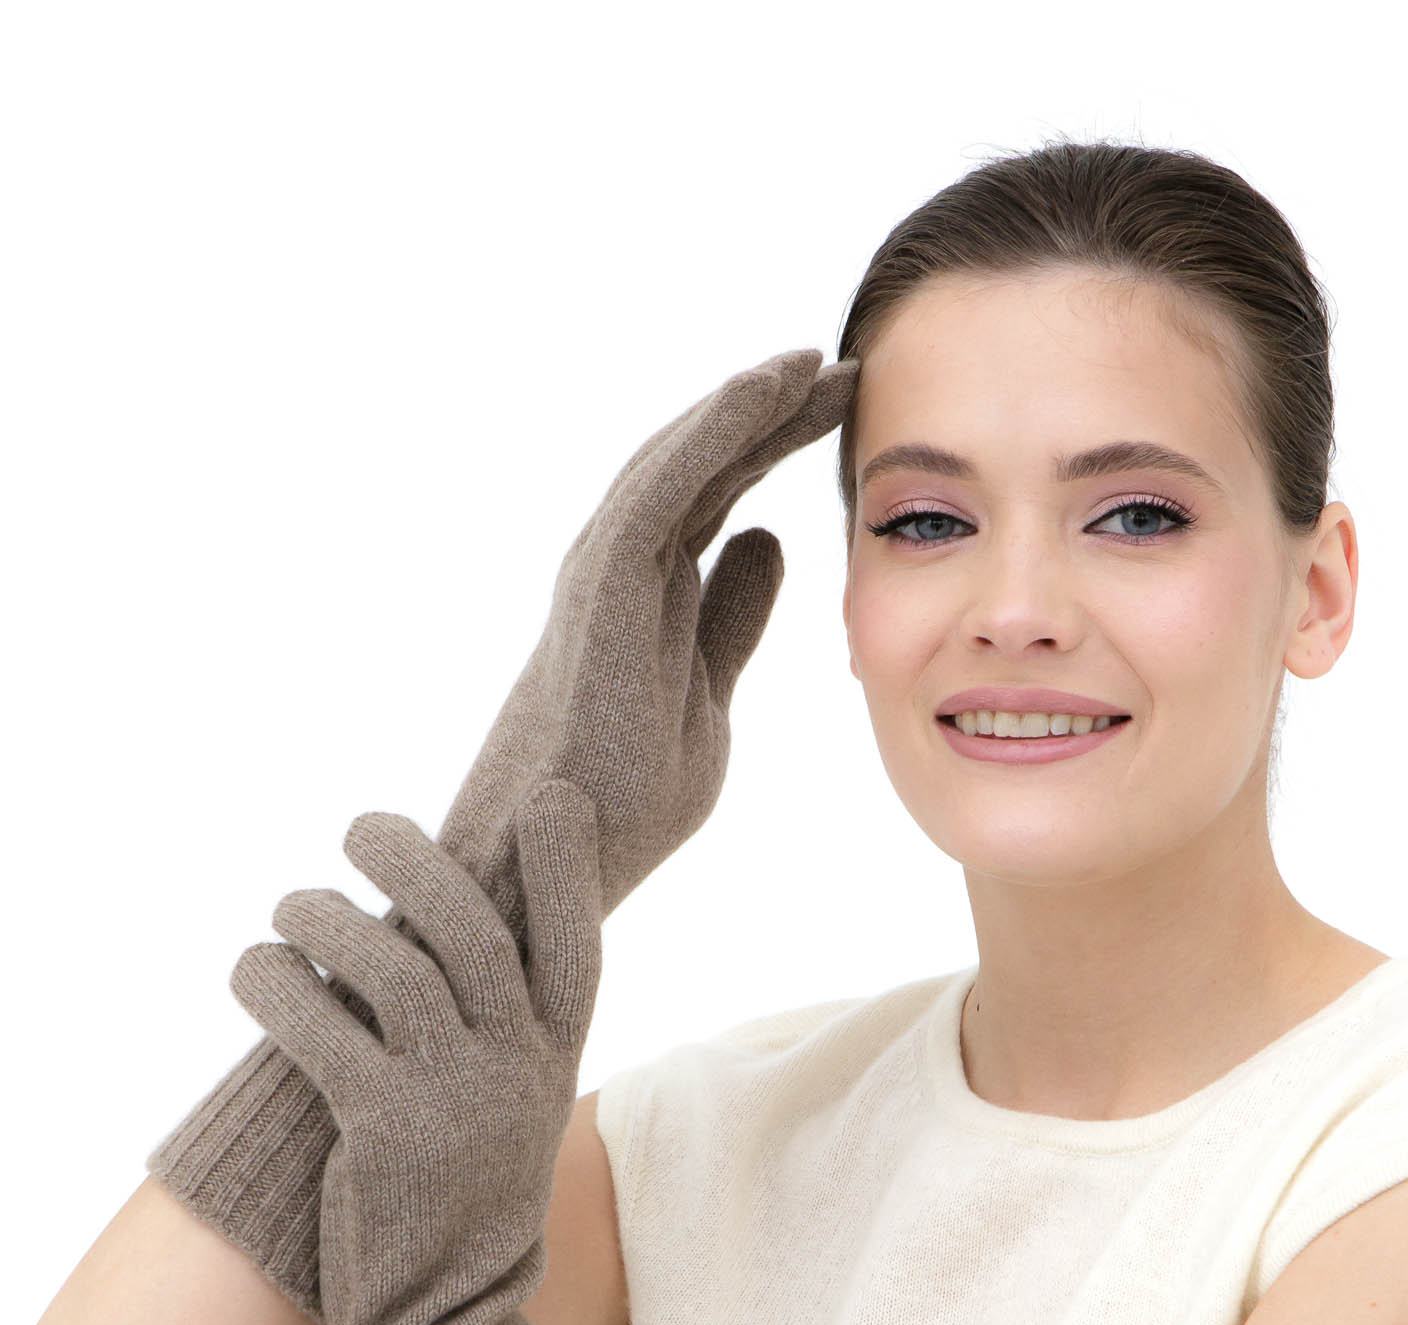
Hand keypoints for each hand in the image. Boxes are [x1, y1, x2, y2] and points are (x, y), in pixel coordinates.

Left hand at [226, 782, 600, 1324]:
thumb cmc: (460, 1202)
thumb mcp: (507, 1111)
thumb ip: (493, 1030)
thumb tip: (437, 934)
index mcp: (552, 1061)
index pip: (575, 947)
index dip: (566, 871)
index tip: (553, 802)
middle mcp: (516, 1072)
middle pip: (472, 931)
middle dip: (414, 860)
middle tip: (362, 824)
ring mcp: (456, 1101)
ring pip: (392, 966)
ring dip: (327, 917)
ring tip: (290, 906)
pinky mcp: (385, 1134)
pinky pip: (321, 1027)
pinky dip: (277, 981)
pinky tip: (254, 967)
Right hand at [437, 347, 859, 941]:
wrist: (552, 872)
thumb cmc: (618, 807)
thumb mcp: (706, 698)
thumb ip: (730, 620)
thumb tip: (765, 542)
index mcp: (650, 601)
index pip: (719, 501)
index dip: (777, 450)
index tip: (848, 413)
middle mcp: (621, 575)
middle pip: (703, 471)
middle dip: (771, 415)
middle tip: (844, 367)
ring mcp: (603, 581)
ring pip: (679, 465)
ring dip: (744, 407)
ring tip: (810, 362)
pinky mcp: (599, 595)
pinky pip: (659, 494)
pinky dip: (709, 438)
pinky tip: (763, 394)